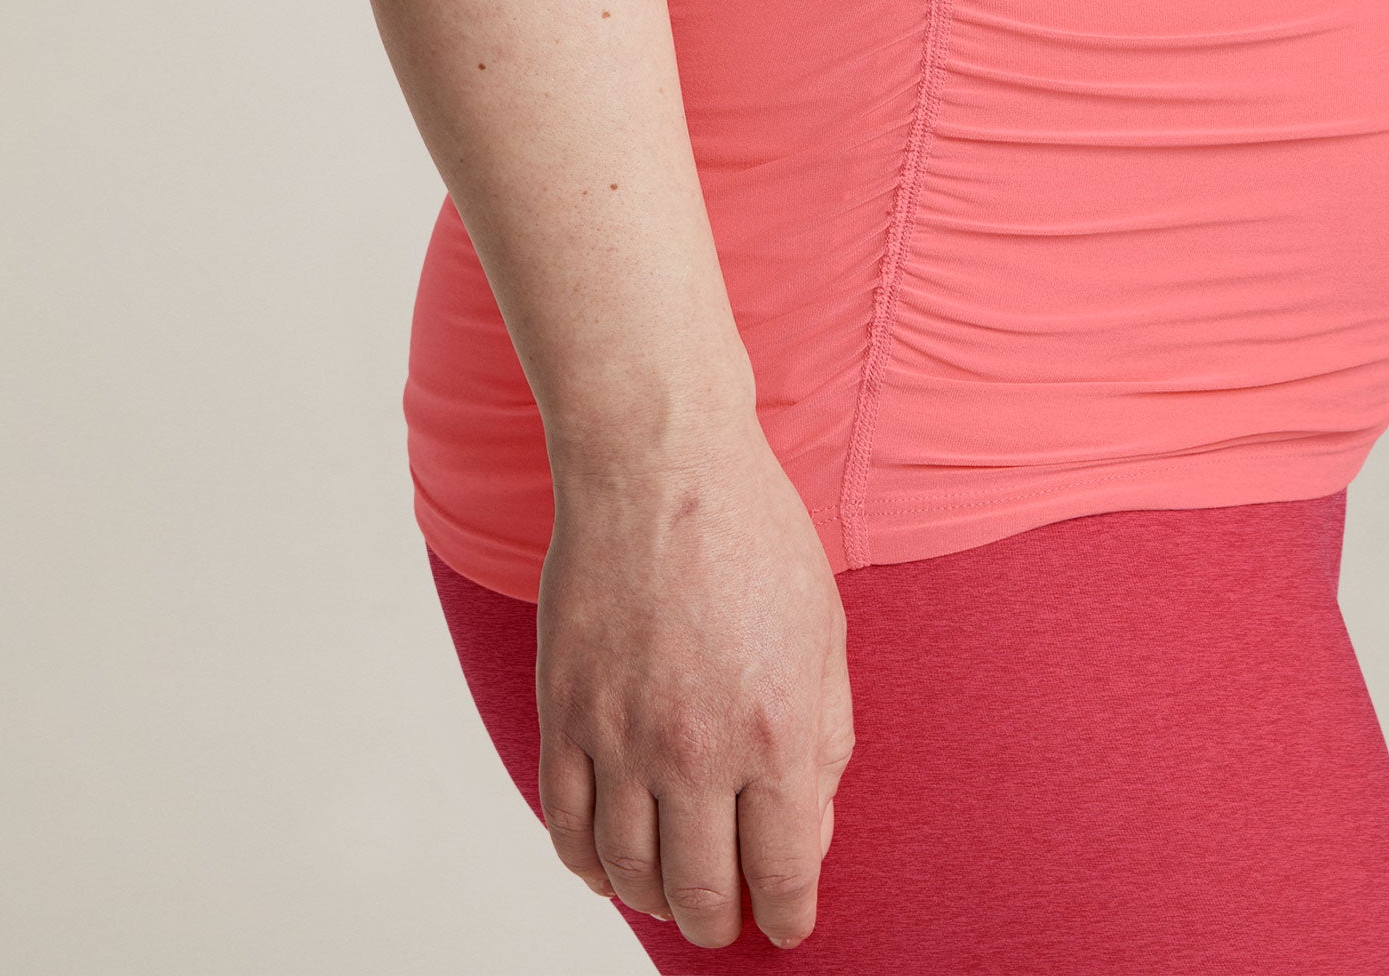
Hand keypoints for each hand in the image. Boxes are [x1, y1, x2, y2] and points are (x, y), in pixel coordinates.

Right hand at [535, 424, 854, 950]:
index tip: (790, 924)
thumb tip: (808, 831)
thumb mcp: (824, 633)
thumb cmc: (752, 535)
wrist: (658, 464)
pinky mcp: (564, 712)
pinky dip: (589, 864)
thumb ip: (824, 741)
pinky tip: (612, 863)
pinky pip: (567, 825)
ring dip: (656, 899)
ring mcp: (620, 735)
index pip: (783, 872)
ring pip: (629, 872)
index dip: (790, 914)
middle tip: (730, 920)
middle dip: (722, 923)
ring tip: (675, 893)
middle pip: (702, 892)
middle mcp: (694, 748)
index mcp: (774, 729)